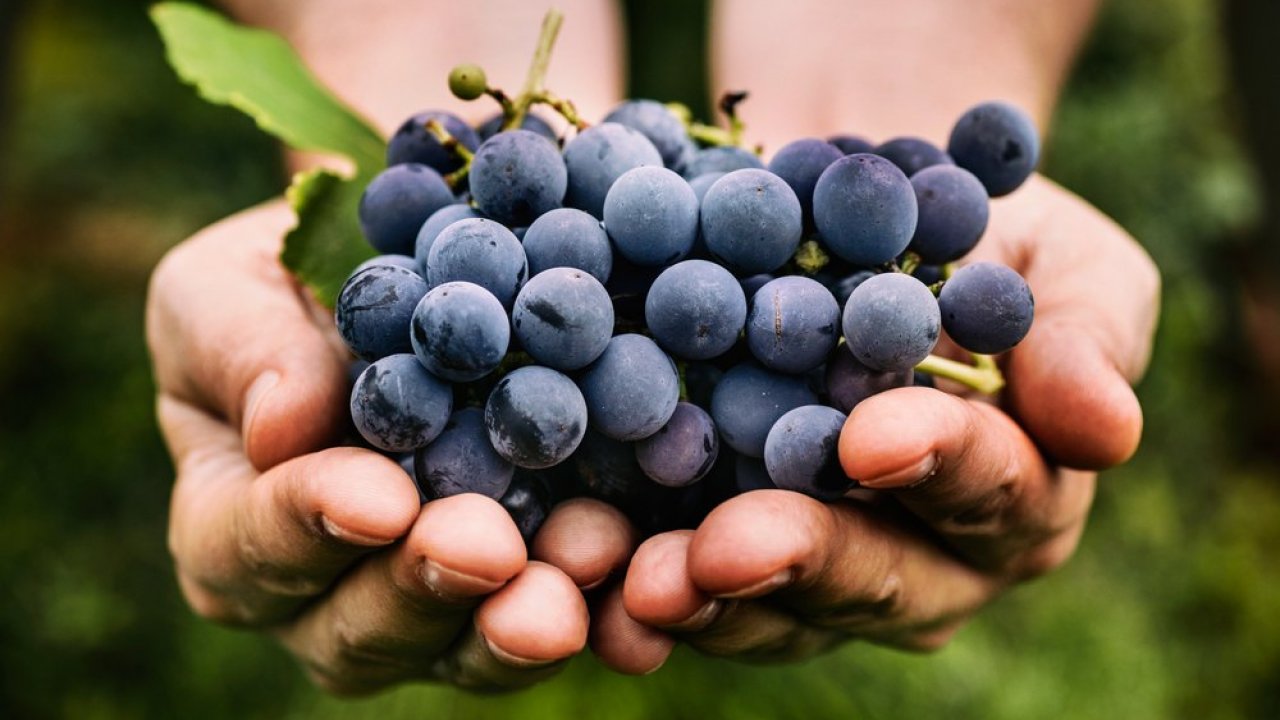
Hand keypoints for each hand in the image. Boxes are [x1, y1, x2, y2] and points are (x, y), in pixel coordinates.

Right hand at [146, 202, 595, 693]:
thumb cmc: (292, 282)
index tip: (380, 497)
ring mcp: (433, 607)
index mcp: (233, 527)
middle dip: (428, 589)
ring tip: (586, 558)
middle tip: (490, 548)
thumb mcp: (233, 285)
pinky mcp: (528, 590)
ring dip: (524, 617)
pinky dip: (608, 607)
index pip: (247, 549)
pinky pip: (567, 620)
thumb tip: (282, 428)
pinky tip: (646, 580)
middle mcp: (327, 593)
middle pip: (360, 630)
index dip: (308, 528)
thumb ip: (241, 349)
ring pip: (465, 647)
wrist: (407, 275)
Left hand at [585, 175, 1159, 671]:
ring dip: (700, 600)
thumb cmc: (962, 229)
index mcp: (1017, 489)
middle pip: (876, 579)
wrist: (838, 217)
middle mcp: (925, 555)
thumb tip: (1107, 428)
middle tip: (725, 549)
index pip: (990, 488)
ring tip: (636, 582)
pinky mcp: (720, 554)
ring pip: (773, 609)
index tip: (873, 434)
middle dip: (802, 561)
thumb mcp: (1050, 251)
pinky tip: (581, 573)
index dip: (939, 464)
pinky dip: (632, 586)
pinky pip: (685, 589)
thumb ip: (1084, 333)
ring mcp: (817, 565)